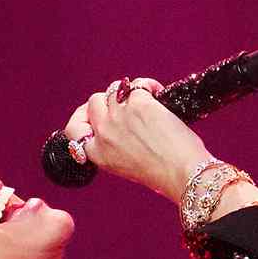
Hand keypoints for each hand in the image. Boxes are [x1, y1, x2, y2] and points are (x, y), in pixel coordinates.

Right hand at [61, 78, 210, 199]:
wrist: (183, 173)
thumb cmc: (162, 174)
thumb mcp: (126, 166)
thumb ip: (114, 147)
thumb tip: (119, 124)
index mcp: (98, 154)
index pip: (75, 129)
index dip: (83, 118)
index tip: (93, 115)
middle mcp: (104, 134)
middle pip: (93, 103)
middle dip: (107, 101)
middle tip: (123, 104)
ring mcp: (119, 116)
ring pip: (113, 90)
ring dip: (127, 92)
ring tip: (144, 99)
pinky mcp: (139, 104)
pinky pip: (138, 84)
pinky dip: (149, 86)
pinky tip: (158, 93)